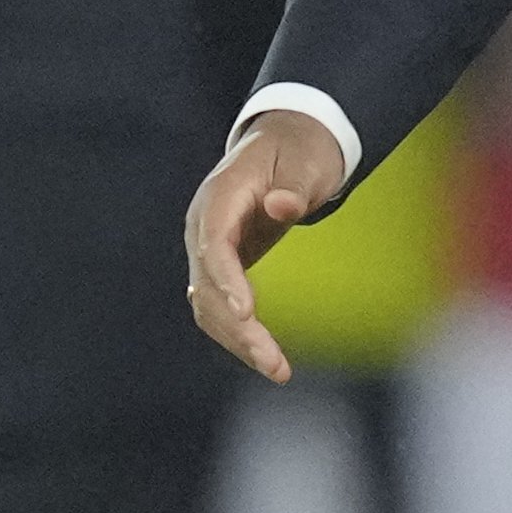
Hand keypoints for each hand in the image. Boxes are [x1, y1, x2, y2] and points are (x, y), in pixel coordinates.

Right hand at [183, 109, 348, 381]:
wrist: (288, 142)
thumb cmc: (300, 151)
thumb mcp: (307, 162)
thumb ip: (295, 186)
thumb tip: (282, 207)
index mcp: (220, 196)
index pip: (214, 243)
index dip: (226, 280)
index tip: (247, 312)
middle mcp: (204, 225)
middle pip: (208, 285)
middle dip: (238, 328)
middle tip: (274, 363)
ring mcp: (207, 248)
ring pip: (209, 305)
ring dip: (239, 341)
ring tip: (278, 370)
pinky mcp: (219, 266)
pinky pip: (219, 307)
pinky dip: (239, 334)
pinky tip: (265, 358)